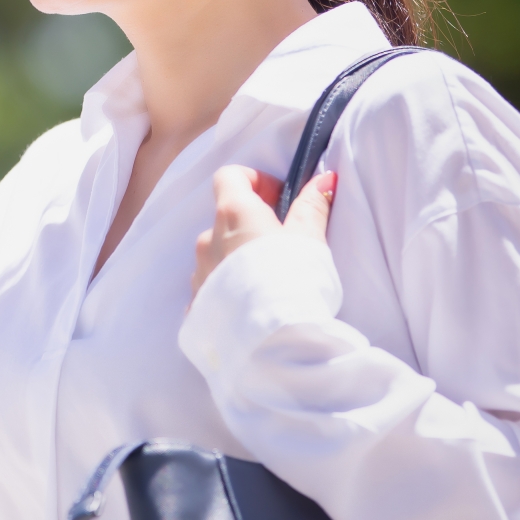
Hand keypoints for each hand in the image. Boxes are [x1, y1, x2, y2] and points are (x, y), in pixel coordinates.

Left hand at [190, 165, 336, 295]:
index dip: (254, 181)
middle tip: (282, 243)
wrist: (270, 343)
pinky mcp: (196, 302)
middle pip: (226, 217)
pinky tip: (252, 303)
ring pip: (217, 252)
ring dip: (238, 256)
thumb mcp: (309, 240)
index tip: (278, 199)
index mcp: (233, 215)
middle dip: (251, 224)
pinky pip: (212, 284)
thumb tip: (323, 179)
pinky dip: (228, 285)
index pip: (229, 176)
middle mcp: (207, 239)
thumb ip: (312, 207)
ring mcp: (199, 271)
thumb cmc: (293, 283)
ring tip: (269, 279)